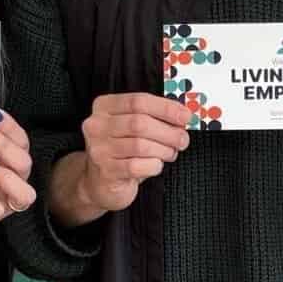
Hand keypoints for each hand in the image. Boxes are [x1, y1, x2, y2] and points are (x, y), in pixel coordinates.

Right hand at [52, 93, 191, 223]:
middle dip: (168, 132)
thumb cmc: (121, 150)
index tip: (185, 116)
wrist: (100, 181)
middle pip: (140, 123)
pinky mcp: (106, 171)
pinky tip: (155, 165)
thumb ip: (153, 116)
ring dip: (163, 150)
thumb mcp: (132, 127)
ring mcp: (99, 149)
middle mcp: (97, 126)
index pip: (138, 101)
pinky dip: (153, 166)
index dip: (166, 108)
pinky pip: (137, 166)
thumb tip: (182, 116)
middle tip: (182, 139)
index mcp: (104, 107)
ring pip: (140, 146)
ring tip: (170, 153)